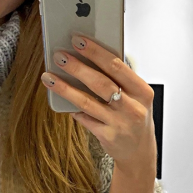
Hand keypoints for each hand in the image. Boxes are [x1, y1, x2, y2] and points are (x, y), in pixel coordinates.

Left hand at [40, 34, 156, 174]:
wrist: (140, 151)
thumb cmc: (135, 117)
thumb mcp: (136, 96)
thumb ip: (119, 80)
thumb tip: (87, 58)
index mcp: (142, 91)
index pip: (117, 66)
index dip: (96, 52)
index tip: (79, 41)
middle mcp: (133, 107)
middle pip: (101, 83)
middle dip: (77, 67)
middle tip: (60, 56)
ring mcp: (120, 123)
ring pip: (87, 101)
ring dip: (66, 88)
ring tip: (50, 77)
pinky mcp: (107, 136)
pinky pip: (84, 118)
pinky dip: (72, 108)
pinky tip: (61, 99)